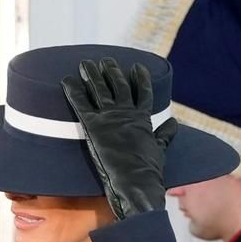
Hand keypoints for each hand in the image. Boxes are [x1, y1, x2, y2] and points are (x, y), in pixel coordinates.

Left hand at [61, 57, 176, 218]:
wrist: (136, 182)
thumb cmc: (149, 171)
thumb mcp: (160, 150)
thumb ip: (164, 135)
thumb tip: (174, 123)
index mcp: (143, 118)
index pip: (143, 92)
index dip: (139, 78)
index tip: (137, 67)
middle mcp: (127, 113)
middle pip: (119, 85)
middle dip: (112, 71)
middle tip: (105, 59)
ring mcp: (110, 117)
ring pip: (100, 89)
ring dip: (92, 75)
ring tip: (86, 63)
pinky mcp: (93, 126)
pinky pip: (80, 104)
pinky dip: (73, 91)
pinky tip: (66, 80)